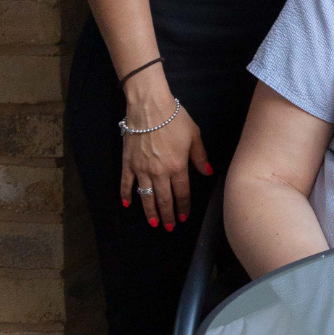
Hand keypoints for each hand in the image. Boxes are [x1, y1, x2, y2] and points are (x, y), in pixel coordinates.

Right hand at [120, 74, 210, 230]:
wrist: (149, 106)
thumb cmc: (174, 119)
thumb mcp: (194, 135)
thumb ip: (200, 157)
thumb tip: (207, 173)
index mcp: (177, 167)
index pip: (182, 193)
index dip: (183, 207)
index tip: (184, 218)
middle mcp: (159, 172)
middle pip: (164, 199)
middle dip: (168, 215)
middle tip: (169, 227)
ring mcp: (142, 169)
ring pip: (146, 196)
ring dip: (150, 211)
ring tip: (153, 223)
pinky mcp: (128, 163)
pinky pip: (126, 183)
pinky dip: (126, 194)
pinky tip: (127, 204)